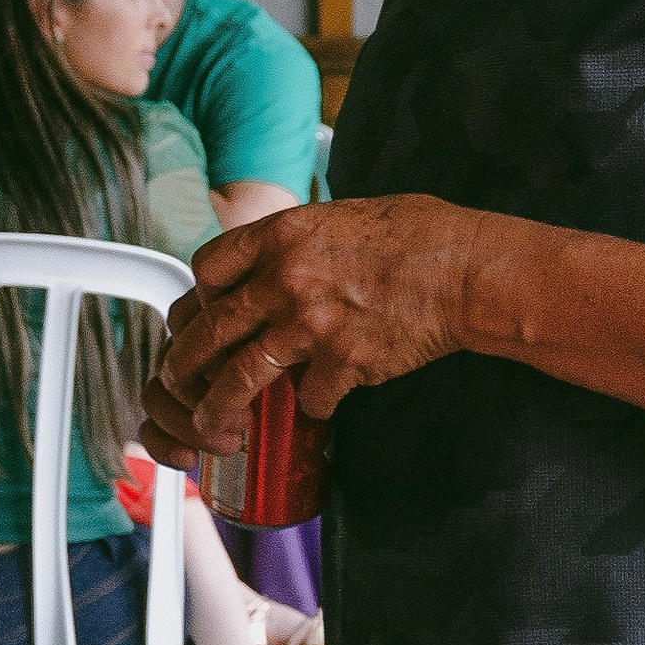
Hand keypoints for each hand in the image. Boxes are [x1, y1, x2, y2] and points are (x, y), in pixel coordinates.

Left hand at [139, 197, 484, 462]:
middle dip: (183, 362)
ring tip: (210, 427)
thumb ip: (298, 242)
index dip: (195, 298)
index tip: (198, 315)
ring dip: (217, 408)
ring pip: (238, 377)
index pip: (207, 269)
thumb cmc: (417, 237)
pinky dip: (309, 409)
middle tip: (178, 380)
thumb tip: (274, 261)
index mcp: (281, 236)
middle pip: (208, 329)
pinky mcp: (341, 363)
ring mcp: (309, 325)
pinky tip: (318, 406)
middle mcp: (284, 279)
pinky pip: (307, 399)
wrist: (465, 270)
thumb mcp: (341, 217)